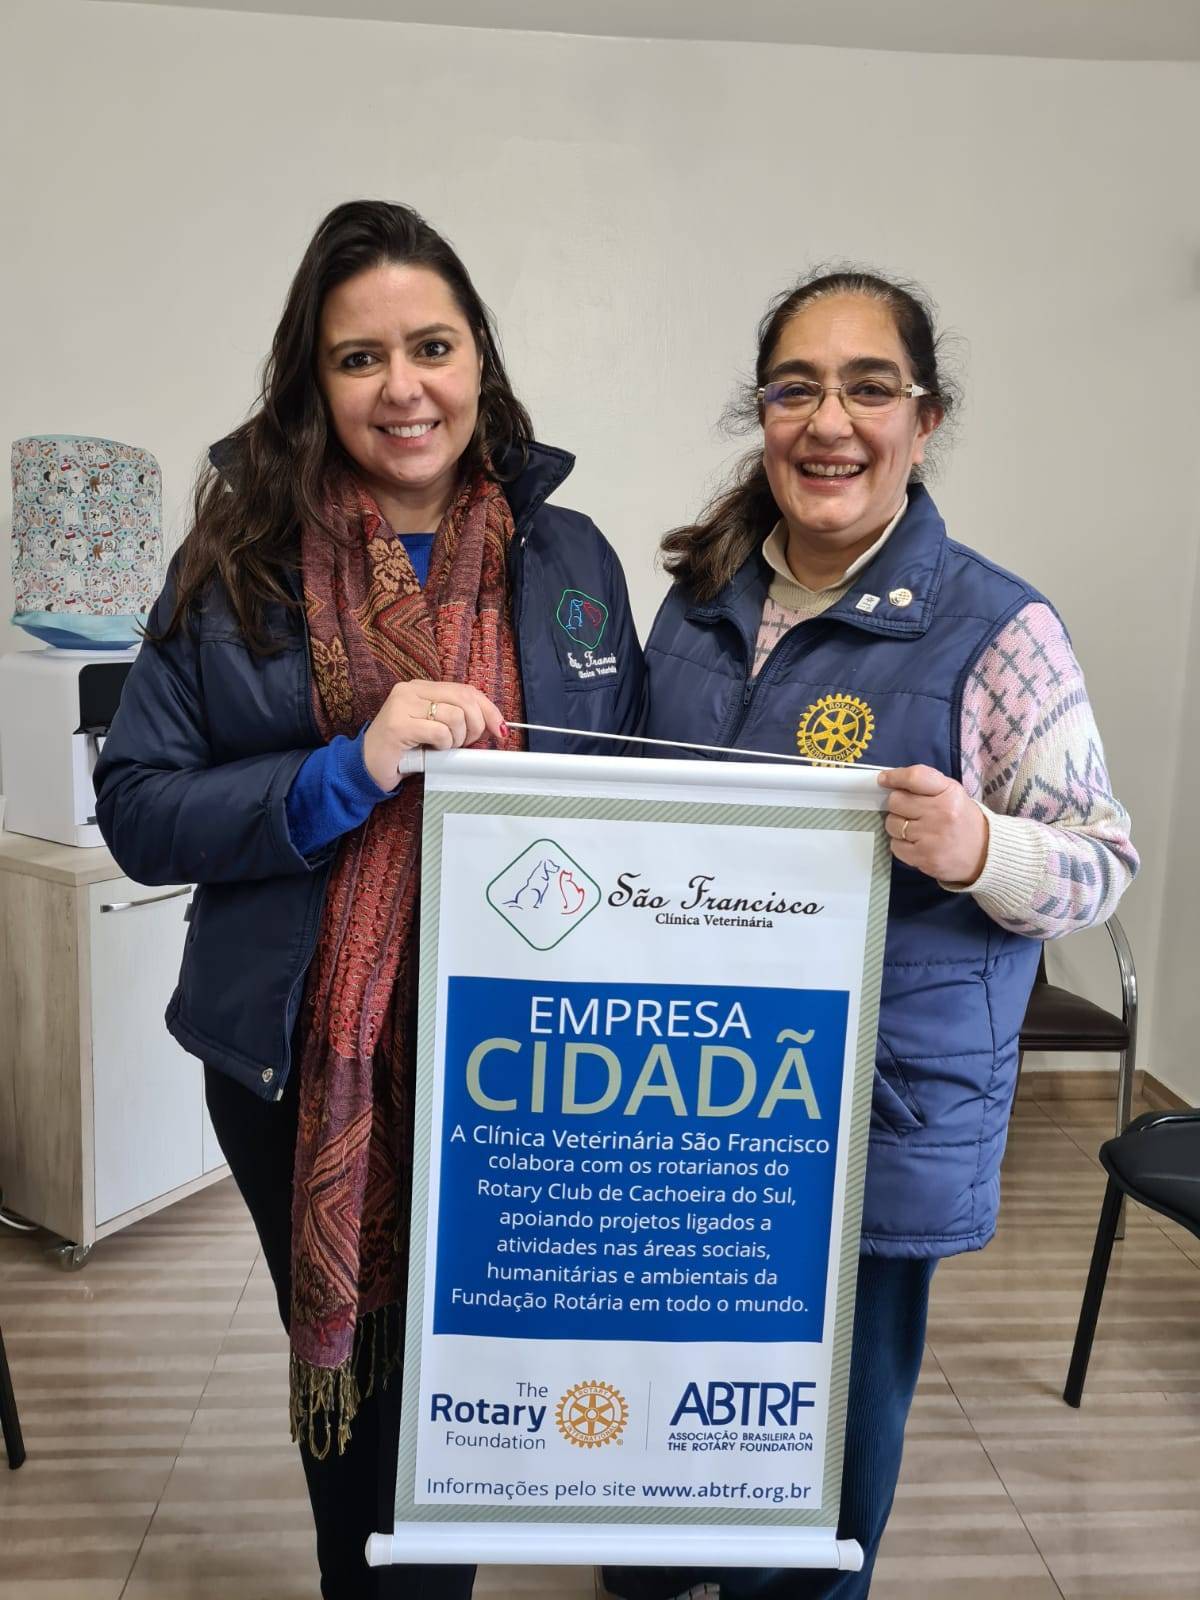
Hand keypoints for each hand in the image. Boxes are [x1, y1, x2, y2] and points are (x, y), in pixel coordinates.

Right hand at [362, 679, 506, 790]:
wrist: (368, 767)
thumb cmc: (405, 751)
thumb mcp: (436, 730)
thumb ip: (459, 720)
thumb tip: (496, 725)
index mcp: (422, 688)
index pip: (466, 690)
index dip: (489, 709)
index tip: (501, 729)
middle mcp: (411, 690)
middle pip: (464, 699)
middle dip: (476, 726)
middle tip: (466, 743)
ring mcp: (402, 705)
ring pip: (454, 716)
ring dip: (457, 739)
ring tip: (443, 747)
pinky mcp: (398, 725)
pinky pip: (439, 732)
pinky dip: (443, 745)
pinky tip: (431, 750)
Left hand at [877, 764, 988, 884]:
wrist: (985, 855)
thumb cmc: (963, 820)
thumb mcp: (953, 794)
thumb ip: (926, 785)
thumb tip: (889, 781)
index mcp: (950, 792)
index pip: (914, 777)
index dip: (894, 777)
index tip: (883, 780)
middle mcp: (941, 813)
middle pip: (896, 801)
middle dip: (898, 805)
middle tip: (910, 811)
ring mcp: (932, 837)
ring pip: (892, 824)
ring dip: (897, 826)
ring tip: (915, 829)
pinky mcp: (924, 858)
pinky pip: (895, 846)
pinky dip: (900, 844)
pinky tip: (916, 843)